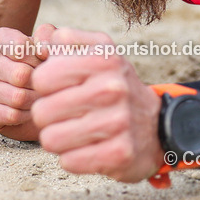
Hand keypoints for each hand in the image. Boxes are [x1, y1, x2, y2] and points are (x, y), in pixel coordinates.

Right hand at [0, 24, 55, 140]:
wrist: (26, 96)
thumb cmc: (39, 66)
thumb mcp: (47, 45)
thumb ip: (48, 36)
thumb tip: (43, 50)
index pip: (20, 46)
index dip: (38, 57)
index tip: (43, 61)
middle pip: (21, 75)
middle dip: (39, 84)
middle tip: (45, 85)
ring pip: (17, 97)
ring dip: (35, 101)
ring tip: (38, 97)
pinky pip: (11, 115)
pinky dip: (26, 115)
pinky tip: (28, 110)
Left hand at [31, 27, 163, 182]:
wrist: (157, 125)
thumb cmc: (117, 87)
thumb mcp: (101, 52)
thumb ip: (68, 39)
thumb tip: (43, 38)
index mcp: (104, 59)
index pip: (42, 78)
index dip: (45, 88)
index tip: (61, 90)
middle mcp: (112, 88)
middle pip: (41, 112)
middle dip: (48, 117)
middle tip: (66, 115)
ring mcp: (118, 123)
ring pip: (50, 139)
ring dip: (58, 139)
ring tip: (76, 131)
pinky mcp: (119, 154)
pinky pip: (68, 162)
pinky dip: (73, 157)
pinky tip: (89, 147)